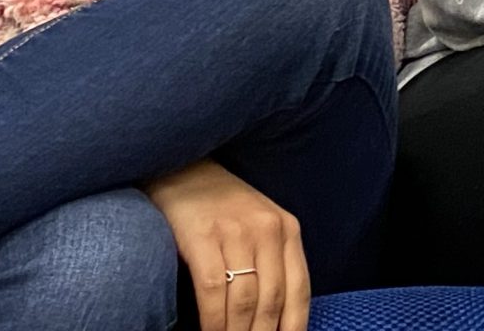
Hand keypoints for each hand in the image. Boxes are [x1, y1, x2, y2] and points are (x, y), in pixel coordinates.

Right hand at [145, 158, 308, 330]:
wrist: (184, 168)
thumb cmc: (221, 206)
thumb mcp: (260, 226)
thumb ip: (272, 262)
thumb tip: (274, 316)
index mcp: (287, 230)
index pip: (300, 290)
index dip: (295, 326)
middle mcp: (268, 230)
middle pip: (273, 301)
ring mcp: (235, 232)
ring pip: (245, 300)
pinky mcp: (203, 237)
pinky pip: (213, 290)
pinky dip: (213, 321)